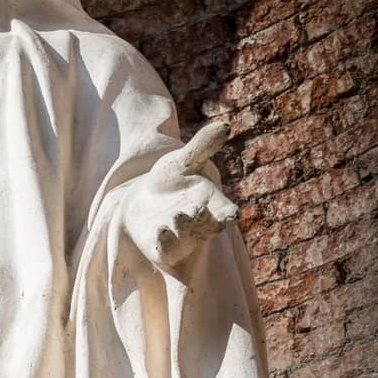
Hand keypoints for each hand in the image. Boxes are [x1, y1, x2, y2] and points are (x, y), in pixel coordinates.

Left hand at [123, 118, 238, 270]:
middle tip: (196, 208)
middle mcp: (200, 225)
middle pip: (208, 228)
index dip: (228, 214)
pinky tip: (161, 230)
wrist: (145, 199)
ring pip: (186, 240)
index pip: (225, 213)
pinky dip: (165, 243)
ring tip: (177, 215)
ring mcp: (181, 238)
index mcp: (213, 206)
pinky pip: (165, 251)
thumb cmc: (172, 180)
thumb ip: (202, 146)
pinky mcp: (160, 248)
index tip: (232, 214)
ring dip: (183, 230)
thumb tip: (225, 126)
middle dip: (202, 220)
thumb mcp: (184, 160)